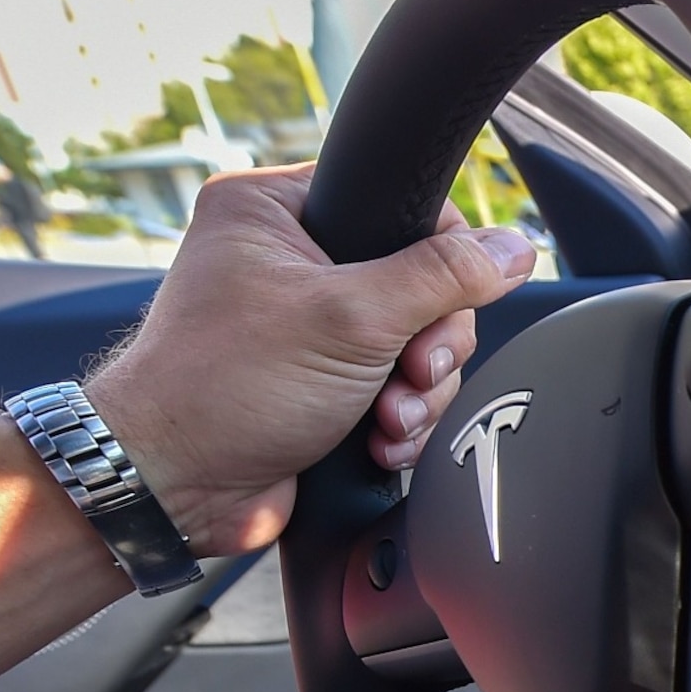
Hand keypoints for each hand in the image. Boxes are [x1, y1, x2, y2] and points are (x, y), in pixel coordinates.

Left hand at [83, 165, 538, 556]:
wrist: (176, 487)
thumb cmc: (225, 390)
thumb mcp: (352, 318)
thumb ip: (443, 277)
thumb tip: (514, 246)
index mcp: (274, 210)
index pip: (401, 204)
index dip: (440, 259)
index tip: (437, 306)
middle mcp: (289, 259)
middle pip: (422, 284)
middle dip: (427, 347)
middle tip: (408, 374)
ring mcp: (307, 323)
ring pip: (418, 345)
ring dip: (416, 394)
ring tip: (385, 422)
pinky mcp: (322, 380)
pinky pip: (398, 388)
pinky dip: (400, 421)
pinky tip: (377, 443)